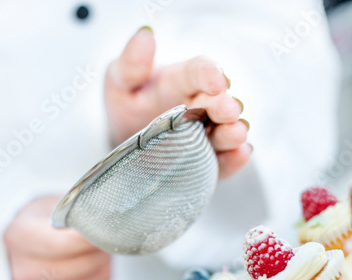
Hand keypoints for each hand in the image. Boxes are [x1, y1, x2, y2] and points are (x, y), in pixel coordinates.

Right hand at [3, 196, 111, 279]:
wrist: (36, 237)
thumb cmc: (49, 217)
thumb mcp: (58, 204)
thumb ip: (78, 214)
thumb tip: (103, 226)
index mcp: (17, 236)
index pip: (60, 244)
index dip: (88, 238)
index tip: (105, 230)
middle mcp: (21, 269)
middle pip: (75, 266)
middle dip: (98, 251)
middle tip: (106, 238)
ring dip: (101, 266)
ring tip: (100, 250)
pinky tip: (94, 267)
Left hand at [105, 28, 250, 178]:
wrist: (126, 141)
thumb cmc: (128, 105)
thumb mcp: (120, 81)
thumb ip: (131, 64)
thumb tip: (144, 36)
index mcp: (181, 81)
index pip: (198, 71)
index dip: (209, 74)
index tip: (217, 80)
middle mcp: (198, 106)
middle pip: (217, 103)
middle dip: (225, 106)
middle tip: (229, 110)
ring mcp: (203, 134)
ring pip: (223, 132)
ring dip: (233, 132)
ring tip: (237, 133)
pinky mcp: (204, 160)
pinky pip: (221, 161)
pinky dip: (233, 159)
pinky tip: (241, 154)